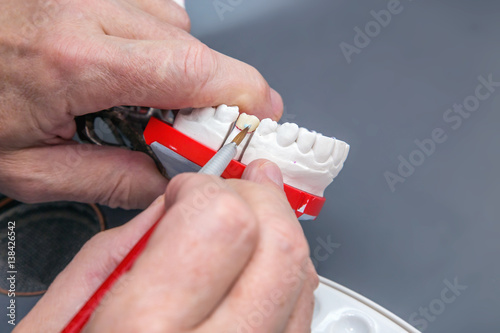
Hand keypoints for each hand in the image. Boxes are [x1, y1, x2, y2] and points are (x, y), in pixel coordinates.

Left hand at [0, 0, 282, 208]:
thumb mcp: (29, 167)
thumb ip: (109, 179)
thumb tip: (165, 180)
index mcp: (77, 60)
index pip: (195, 71)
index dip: (244, 96)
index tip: (259, 121)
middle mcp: (89, 11)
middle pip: (196, 48)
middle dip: (213, 94)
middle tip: (193, 131)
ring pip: (177, 28)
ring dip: (178, 69)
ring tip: (141, 99)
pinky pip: (153, 12)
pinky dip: (157, 45)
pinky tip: (126, 68)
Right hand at [15, 160, 317, 332]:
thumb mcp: (57, 322)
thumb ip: (121, 251)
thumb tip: (174, 209)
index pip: (223, 225)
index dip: (207, 190)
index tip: (189, 192)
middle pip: (281, 250)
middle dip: (260, 201)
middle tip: (239, 187)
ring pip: (302, 282)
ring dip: (278, 234)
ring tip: (253, 215)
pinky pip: (301, 320)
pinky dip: (285, 280)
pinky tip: (258, 268)